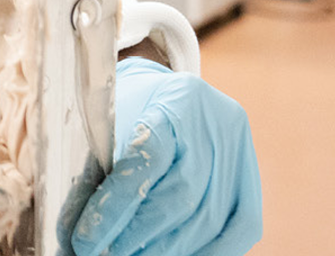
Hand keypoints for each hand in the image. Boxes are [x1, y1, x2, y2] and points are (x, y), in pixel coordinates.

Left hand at [71, 59, 261, 255]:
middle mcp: (219, 123)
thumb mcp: (110, 124)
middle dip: (141, 237)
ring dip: (171, 251)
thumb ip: (101, 174)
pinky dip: (209, 253)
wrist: (168, 94)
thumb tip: (82, 237)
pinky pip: (242, 228)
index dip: (115, 209)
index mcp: (179, 99)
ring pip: (210, 219)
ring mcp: (242, 152)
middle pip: (182, 197)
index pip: (147, 161)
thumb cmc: (130, 109)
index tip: (85, 242)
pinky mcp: (252, 179)